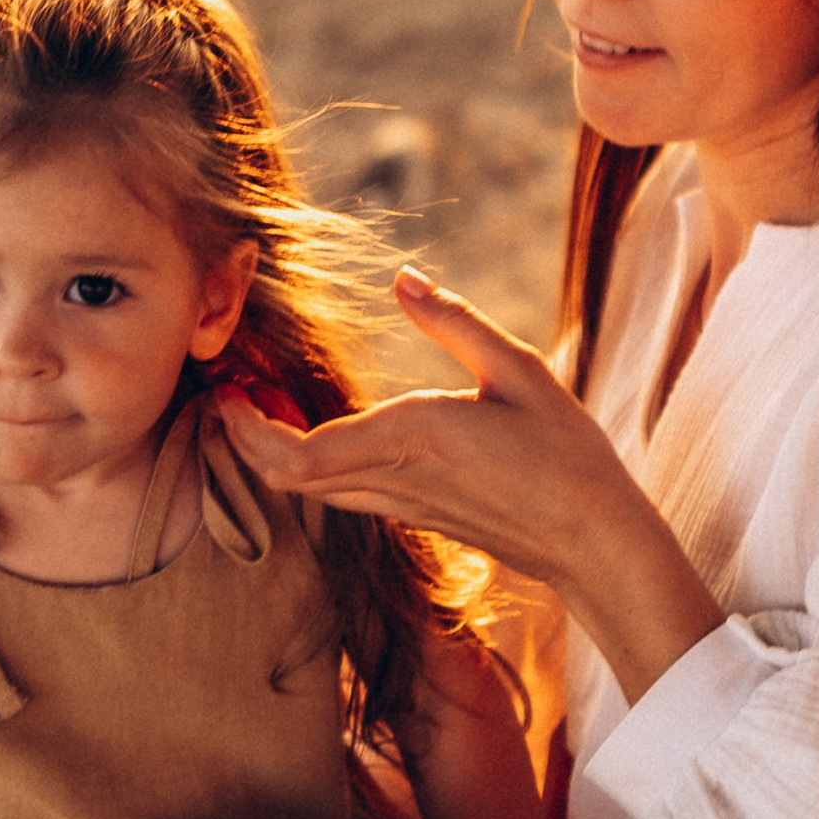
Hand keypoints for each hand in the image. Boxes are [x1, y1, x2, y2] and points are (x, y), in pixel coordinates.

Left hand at [222, 272, 722, 695]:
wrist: (593, 541)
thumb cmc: (566, 454)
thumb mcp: (520, 371)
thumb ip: (455, 323)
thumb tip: (403, 278)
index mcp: (415, 439)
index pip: (301, 452)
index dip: (250, 431)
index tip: (230, 392)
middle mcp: (396, 479)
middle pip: (288, 477)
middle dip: (243, 441)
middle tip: (226, 396)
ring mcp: (401, 506)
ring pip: (310, 490)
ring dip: (272, 455)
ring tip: (256, 406)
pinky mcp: (413, 516)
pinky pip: (341, 494)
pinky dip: (310, 467)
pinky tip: (311, 434)